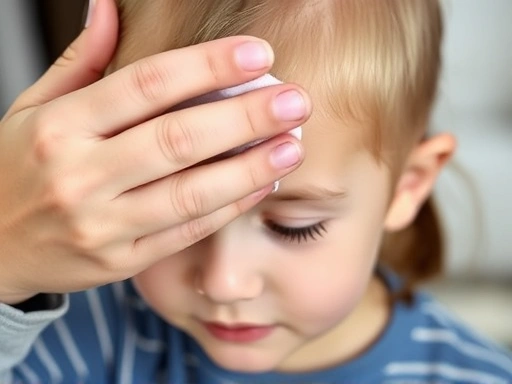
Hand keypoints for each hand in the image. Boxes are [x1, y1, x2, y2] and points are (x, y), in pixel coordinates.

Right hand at [0, 0, 308, 304]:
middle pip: (178, 139)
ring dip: (249, 168)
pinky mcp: (122, 260)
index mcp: (60, 127)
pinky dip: (230, 207)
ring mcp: (103, 224)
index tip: (257, 54)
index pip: (146, 85)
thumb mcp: (33, 109)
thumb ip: (80, 62)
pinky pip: (187, 232)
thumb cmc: (18, 169)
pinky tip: (264, 184)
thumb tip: (109, 5)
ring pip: (190, 192)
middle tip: (295, 100)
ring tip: (292, 145)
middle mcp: (81, 175)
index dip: (207, 66)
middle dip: (245, 117)